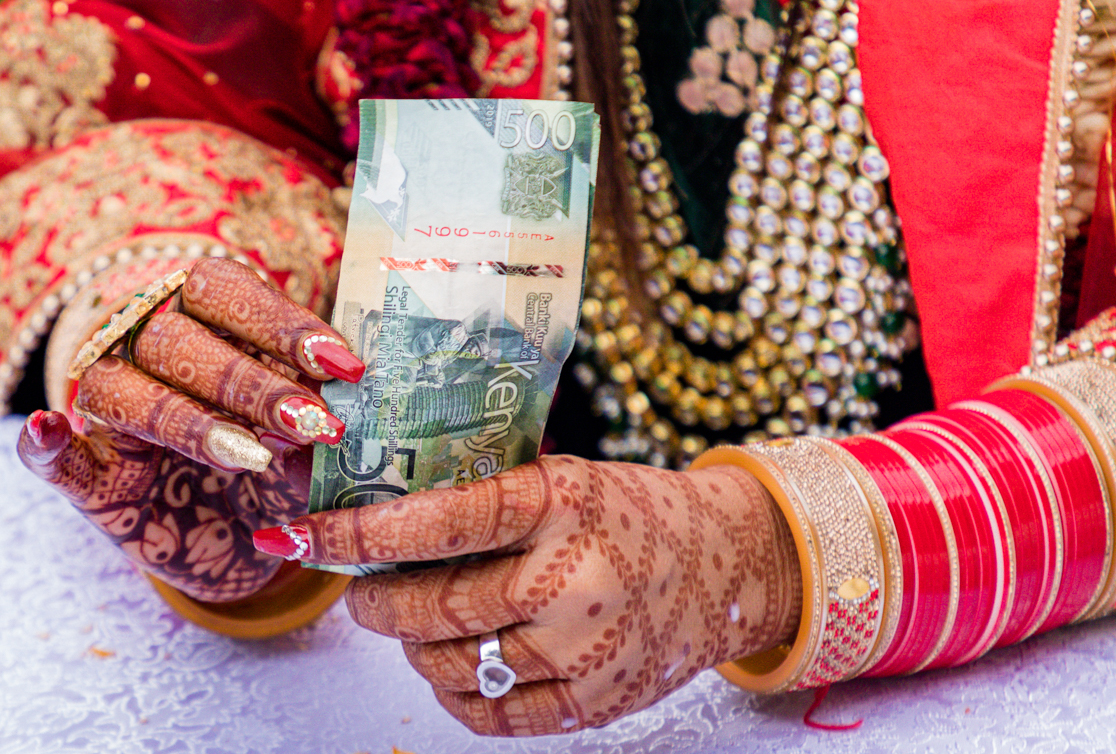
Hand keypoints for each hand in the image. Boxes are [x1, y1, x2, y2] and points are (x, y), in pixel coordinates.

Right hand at [17, 258, 364, 601]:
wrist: (242, 538)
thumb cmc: (281, 465)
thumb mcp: (306, 441)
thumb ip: (310, 417)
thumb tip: (338, 410)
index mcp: (205, 316)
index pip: (228, 293)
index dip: (284, 326)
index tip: (343, 366)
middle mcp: (147, 348)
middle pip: (179, 340)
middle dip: (252, 384)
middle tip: (311, 423)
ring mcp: (111, 411)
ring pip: (127, 390)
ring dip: (193, 422)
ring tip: (255, 457)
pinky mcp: (89, 474)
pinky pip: (55, 455)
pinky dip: (45, 445)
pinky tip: (47, 432)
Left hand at [264, 456, 802, 735]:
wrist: (730, 563)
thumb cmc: (634, 511)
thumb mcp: (569, 479)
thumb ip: (491, 502)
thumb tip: (381, 527)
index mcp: (563, 501)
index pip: (443, 520)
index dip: (362, 533)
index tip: (305, 536)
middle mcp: (573, 578)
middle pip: (435, 607)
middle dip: (376, 602)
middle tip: (360, 592)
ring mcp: (584, 650)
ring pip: (452, 664)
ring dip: (413, 646)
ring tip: (416, 624)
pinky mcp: (593, 702)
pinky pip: (491, 716)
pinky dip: (454, 691)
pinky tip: (454, 665)